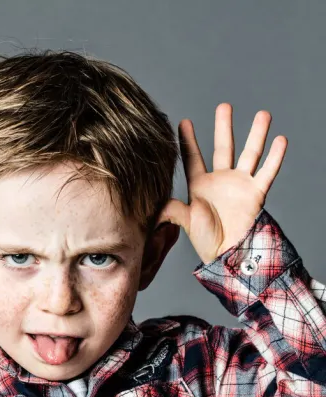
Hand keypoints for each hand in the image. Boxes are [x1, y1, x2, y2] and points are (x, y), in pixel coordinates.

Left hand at [158, 103, 287, 263]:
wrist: (228, 253)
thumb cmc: (205, 240)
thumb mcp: (184, 221)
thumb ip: (171, 210)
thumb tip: (153, 206)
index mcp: (199, 184)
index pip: (192, 157)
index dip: (188, 140)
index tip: (183, 121)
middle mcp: (220, 180)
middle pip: (223, 147)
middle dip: (223, 126)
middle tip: (225, 106)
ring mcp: (240, 184)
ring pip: (250, 153)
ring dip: (256, 134)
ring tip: (262, 114)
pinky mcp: (256, 193)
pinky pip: (267, 172)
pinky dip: (275, 157)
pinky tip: (280, 140)